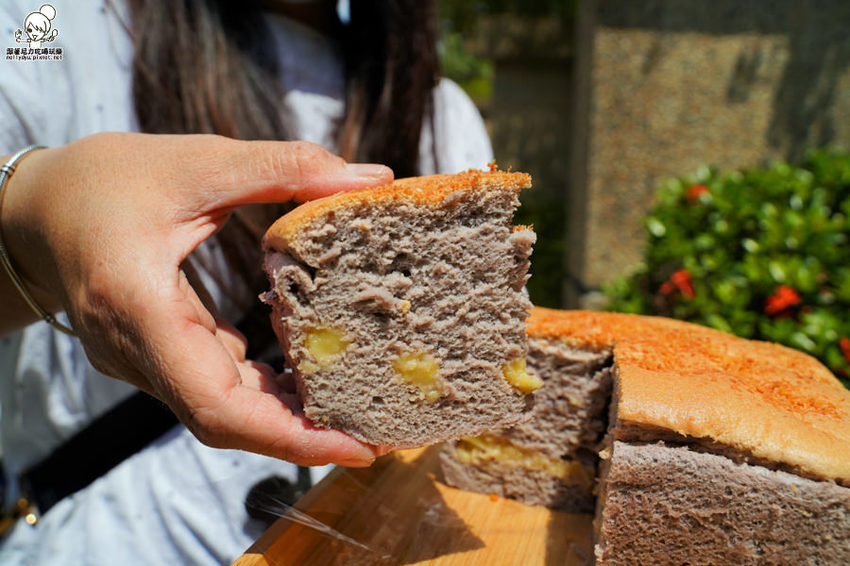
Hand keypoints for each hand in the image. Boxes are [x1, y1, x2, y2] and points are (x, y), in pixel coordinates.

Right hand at [2, 133, 392, 466]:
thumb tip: (372, 179)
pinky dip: (263, 390)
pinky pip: (213, 388)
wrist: (33, 210)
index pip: (215, 406)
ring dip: (287, 415)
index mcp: (138, 307)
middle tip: (377, 433)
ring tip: (357, 407)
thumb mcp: (198, 162)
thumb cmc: (105, 180)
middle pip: (225, 422)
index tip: (356, 447)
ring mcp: (140, 361)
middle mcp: (136, 351)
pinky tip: (308, 373)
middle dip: (302, 435)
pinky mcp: (153, 356)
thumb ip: (285, 168)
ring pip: (221, 412)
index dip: (289, 436)